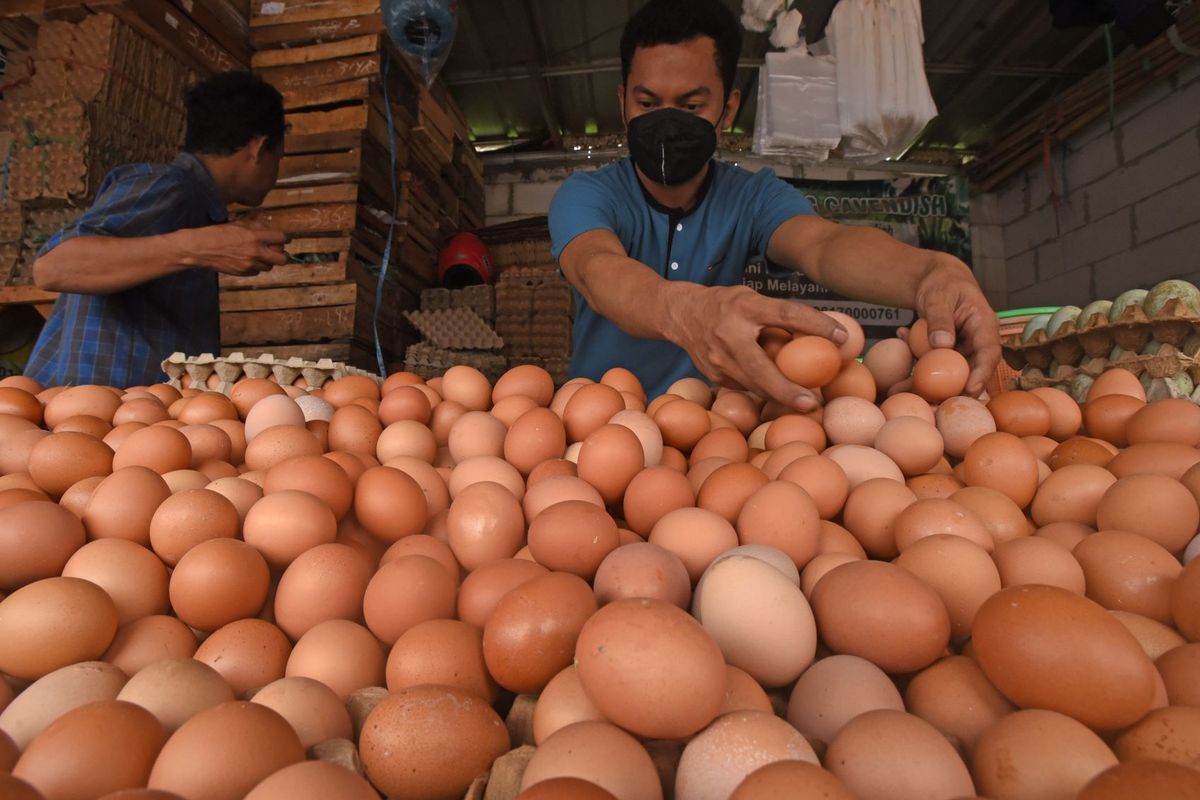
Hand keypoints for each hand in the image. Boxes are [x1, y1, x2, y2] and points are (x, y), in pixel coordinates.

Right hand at [184, 222, 288, 275]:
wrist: (200, 248)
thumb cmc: (217, 233)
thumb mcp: (238, 223)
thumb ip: (256, 226)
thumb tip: (269, 228)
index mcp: (255, 237)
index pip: (281, 238)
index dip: (284, 238)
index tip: (284, 239)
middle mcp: (255, 252)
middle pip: (282, 259)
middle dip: (283, 255)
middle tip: (279, 252)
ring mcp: (249, 264)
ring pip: (270, 266)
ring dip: (268, 261)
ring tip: (261, 255)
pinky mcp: (243, 273)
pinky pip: (257, 272)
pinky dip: (256, 267)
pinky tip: (249, 260)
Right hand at [667, 285, 846, 411]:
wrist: (680, 314)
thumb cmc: (726, 304)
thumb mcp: (751, 298)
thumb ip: (778, 314)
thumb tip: (821, 332)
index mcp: (745, 307)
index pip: (787, 314)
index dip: (816, 325)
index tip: (842, 338)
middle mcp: (729, 334)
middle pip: (762, 368)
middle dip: (787, 390)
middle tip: (813, 403)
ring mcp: (717, 358)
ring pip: (753, 384)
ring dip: (780, 396)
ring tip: (806, 404)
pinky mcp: (713, 374)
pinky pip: (745, 386)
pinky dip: (764, 390)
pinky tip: (779, 395)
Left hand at [910, 257, 1001, 396]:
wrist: (934, 279)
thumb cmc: (942, 282)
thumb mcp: (939, 296)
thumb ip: (940, 318)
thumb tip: (942, 345)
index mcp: (984, 325)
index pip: (989, 353)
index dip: (982, 374)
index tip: (971, 390)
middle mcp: (975, 341)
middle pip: (969, 370)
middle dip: (952, 388)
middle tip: (931, 403)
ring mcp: (959, 349)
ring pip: (947, 372)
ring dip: (924, 382)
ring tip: (898, 387)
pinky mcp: (943, 353)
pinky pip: (930, 364)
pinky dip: (912, 365)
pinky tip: (897, 349)